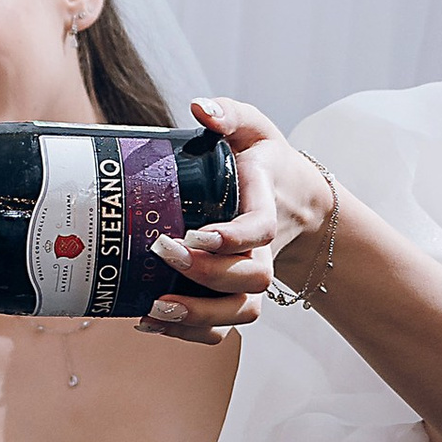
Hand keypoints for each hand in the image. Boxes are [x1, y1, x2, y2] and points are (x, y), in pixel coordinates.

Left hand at [144, 98, 333, 341]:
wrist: (293, 200)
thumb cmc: (264, 161)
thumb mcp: (254, 128)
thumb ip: (231, 113)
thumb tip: (199, 108)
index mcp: (266, 207)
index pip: (260, 229)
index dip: (234, 238)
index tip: (198, 233)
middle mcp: (262, 250)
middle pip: (252, 280)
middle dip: (208, 276)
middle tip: (164, 253)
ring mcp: (249, 277)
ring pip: (240, 313)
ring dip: (198, 317)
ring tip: (153, 308)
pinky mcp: (233, 295)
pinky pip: (222, 328)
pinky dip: (189, 333)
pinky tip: (148, 322)